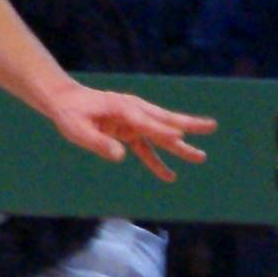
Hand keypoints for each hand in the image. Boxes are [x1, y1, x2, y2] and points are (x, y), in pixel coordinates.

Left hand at [45, 87, 214, 181]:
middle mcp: (133, 112)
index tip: (179, 135)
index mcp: (123, 108)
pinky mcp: (129, 131)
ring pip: (162, 133)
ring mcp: (133, 121)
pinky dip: (158, 160)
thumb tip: (120, 156)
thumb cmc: (70, 113)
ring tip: (201, 156)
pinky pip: (147, 147)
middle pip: (165, 120)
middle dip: (188, 125)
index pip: (146, 122)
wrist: (65, 101)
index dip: (162, 129)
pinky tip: (170, 175)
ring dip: (180, 145)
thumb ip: (98, 143)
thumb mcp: (78, 130)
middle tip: (212, 126)